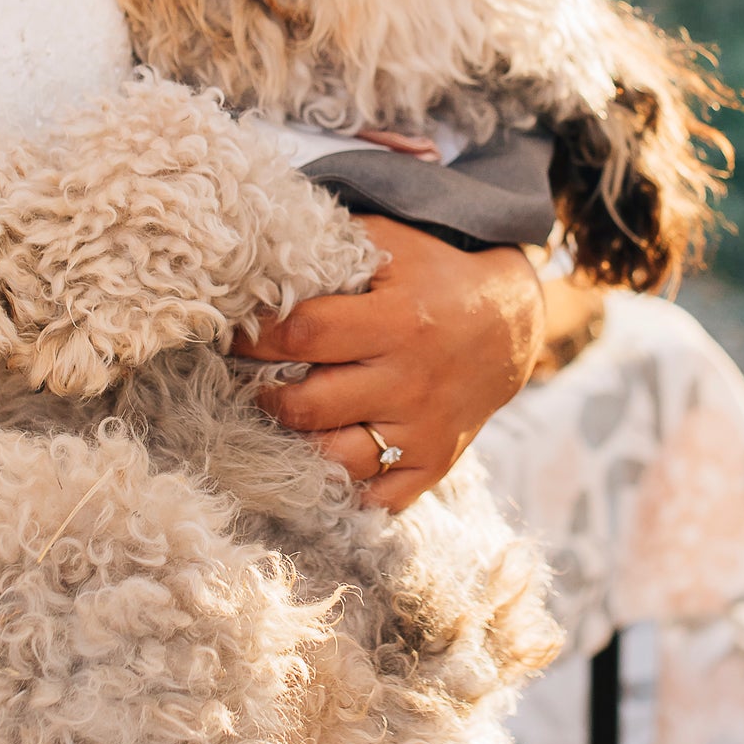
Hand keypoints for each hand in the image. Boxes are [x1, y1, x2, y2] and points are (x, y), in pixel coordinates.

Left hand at [233, 217, 543, 511]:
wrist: (510, 324)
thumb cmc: (434, 276)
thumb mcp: (391, 244)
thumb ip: (332, 248)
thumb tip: (263, 252)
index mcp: (395, 322)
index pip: (303, 335)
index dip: (256, 336)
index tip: (233, 333)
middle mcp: (408, 382)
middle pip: (308, 405)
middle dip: (263, 393)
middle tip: (247, 380)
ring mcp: (422, 431)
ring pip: (335, 460)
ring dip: (295, 444)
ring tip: (278, 420)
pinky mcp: (433, 465)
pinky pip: (378, 499)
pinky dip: (344, 491)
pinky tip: (320, 466)